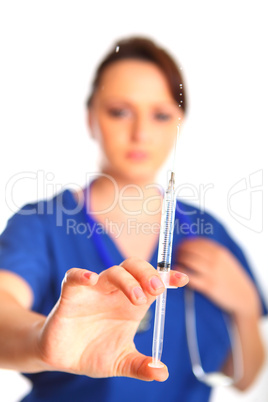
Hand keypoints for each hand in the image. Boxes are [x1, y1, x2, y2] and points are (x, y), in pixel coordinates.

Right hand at [36, 257, 188, 381]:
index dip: (166, 278)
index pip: (152, 283)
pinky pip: (75, 277)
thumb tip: (161, 372)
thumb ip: (140, 366)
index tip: (181, 280)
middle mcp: (115, 292)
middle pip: (134, 268)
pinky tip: (91, 279)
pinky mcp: (72, 294)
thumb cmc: (94, 352)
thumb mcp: (120, 361)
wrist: (64, 358)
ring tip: (138, 299)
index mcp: (131, 303)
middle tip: (157, 289)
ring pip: (113, 272)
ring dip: (128, 280)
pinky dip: (82, 275)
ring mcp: (94, 291)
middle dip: (148, 274)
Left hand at [174, 238, 260, 317]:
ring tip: (177, 262)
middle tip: (176, 253)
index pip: (197, 241)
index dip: (186, 242)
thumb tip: (192, 244)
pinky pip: (190, 277)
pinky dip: (181, 273)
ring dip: (179, 260)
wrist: (244, 296)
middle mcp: (215, 260)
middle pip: (191, 249)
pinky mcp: (208, 286)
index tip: (181, 245)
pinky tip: (178, 272)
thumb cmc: (231, 277)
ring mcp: (211, 273)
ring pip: (188, 261)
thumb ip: (212, 252)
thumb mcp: (225, 260)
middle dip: (180, 250)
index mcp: (219, 251)